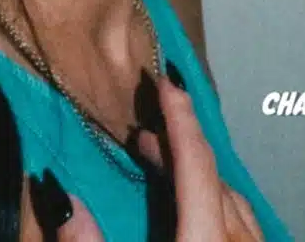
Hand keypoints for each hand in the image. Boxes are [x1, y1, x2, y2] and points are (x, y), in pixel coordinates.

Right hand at [31, 70, 263, 240]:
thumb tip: (58, 192)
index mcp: (205, 241)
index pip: (196, 164)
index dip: (180, 117)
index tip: (165, 79)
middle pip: (214, 177)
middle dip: (180, 145)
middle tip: (144, 136)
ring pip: (234, 199)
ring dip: (201, 176)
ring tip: (167, 169)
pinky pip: (247, 224)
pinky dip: (220, 200)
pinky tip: (204, 209)